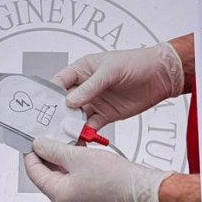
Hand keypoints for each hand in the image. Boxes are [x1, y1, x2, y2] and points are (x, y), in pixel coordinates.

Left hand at [25, 139, 173, 201]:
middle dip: (49, 154)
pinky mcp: (93, 201)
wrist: (144, 192)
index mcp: (59, 196)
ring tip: (69, 139)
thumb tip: (38, 145)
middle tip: (50, 135)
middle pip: (48, 175)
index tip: (31, 138)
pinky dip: (76, 166)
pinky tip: (83, 151)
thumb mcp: (79, 157)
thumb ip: (55, 150)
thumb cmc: (114, 179)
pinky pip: (77, 181)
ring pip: (64, 177)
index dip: (31, 153)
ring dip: (64, 158)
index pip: (34, 172)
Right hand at [53, 43, 183, 130]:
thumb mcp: (110, 70)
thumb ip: (90, 86)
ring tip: (63, 136)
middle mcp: (86, 87)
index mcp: (82, 70)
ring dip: (70, 127)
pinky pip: (91, 126)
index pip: (59, 83)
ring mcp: (95, 102)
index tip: (41, 108)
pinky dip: (85, 133)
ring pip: (76, 117)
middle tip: (49, 127)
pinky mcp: (106, 115)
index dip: (48, 95)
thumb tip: (70, 100)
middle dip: (57, 115)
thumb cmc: (136, 62)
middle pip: (64, 103)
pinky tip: (81, 138)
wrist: (161, 75)